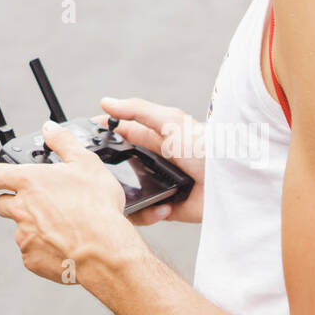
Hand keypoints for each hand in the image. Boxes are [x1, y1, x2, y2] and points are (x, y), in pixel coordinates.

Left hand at [0, 122, 140, 284]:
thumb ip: (63, 141)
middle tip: (39, 203)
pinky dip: (43, 250)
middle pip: (1, 204)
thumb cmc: (97, 207)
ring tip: (61, 226)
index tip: (2, 176)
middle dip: (15, 202)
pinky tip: (64, 245)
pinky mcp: (31, 259)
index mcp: (29, 182)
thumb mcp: (86, 163)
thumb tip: (50, 128)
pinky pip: (31, 252)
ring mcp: (24, 236)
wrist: (105, 250)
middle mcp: (20, 209)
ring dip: (33, 227)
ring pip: (20, 229)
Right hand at [92, 96, 204, 224]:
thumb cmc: (206, 145)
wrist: (234, 179)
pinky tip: (161, 206)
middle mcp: (155, 161)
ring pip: (130, 191)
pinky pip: (148, 213)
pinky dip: (150, 212)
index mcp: (155, 137)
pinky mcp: (169, 208)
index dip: (102, 136)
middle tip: (96, 176)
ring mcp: (160, 185)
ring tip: (125, 196)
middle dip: (107, 171)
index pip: (121, 134)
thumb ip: (137, 111)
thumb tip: (106, 102)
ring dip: (126, 195)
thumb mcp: (169, 121)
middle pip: (121, 165)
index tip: (81, 139)